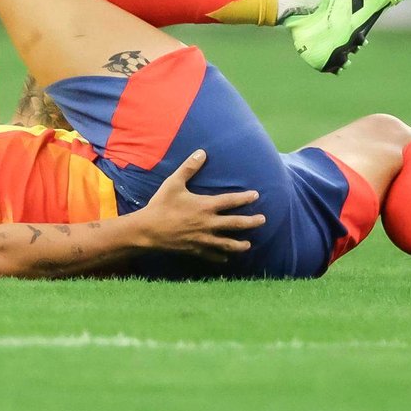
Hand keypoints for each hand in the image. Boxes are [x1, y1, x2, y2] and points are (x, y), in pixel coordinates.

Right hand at [135, 150, 261, 262]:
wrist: (148, 230)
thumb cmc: (161, 205)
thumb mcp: (174, 183)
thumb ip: (189, 168)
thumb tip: (202, 152)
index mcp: (205, 206)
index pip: (231, 201)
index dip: (245, 198)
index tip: (256, 195)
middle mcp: (208, 223)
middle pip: (236, 224)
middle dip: (251, 222)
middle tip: (263, 220)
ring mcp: (202, 239)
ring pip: (227, 243)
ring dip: (240, 245)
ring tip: (249, 245)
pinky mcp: (195, 249)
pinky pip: (211, 255)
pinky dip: (220, 257)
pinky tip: (225, 259)